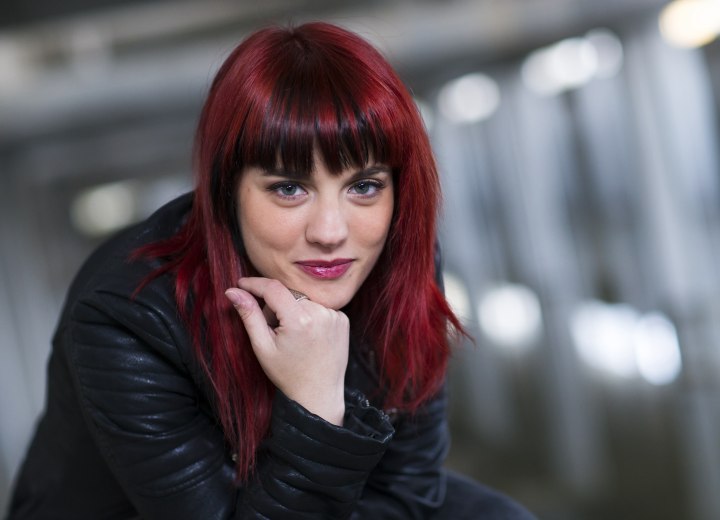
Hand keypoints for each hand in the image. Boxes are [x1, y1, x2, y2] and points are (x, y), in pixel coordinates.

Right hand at [225, 278, 348, 425]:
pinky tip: (309, 336)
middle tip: (274, 330)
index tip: (241, 284)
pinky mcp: (343, 319)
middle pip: (288, 294)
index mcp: (299, 320)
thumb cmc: (287, 374)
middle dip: (275, 306)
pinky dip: (310, 316)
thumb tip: (233, 291)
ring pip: (303, 300)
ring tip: (294, 337)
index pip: (273, 288)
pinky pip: (319, 307)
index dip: (254, 284)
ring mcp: (335, 316)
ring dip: (294, 310)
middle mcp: (321, 313)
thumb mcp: (262, 347)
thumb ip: (249, 315)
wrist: (319, 394)